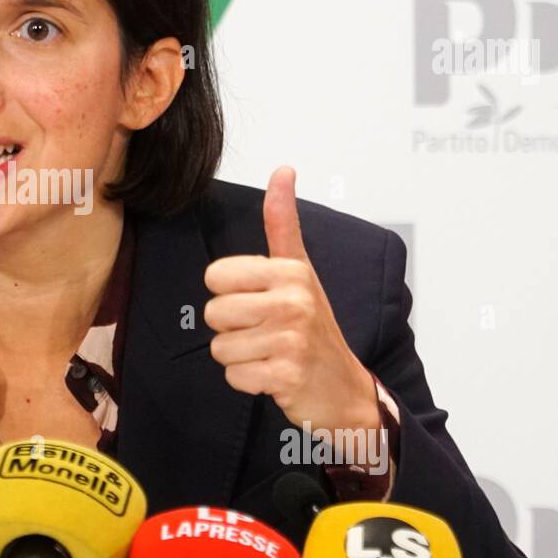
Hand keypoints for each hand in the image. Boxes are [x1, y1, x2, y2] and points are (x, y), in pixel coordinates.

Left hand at [203, 166, 377, 433]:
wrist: (343, 386)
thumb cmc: (314, 327)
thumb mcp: (299, 271)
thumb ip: (283, 223)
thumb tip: (283, 170)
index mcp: (290, 271)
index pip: (216, 275)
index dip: (228, 293)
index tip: (258, 301)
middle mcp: (293, 301)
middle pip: (213, 313)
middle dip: (231, 329)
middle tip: (264, 332)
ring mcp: (291, 339)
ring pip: (220, 347)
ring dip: (239, 357)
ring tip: (269, 353)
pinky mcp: (286, 374)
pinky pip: (233, 376)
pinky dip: (248, 381)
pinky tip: (272, 374)